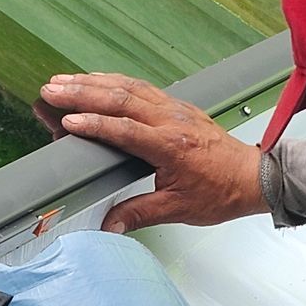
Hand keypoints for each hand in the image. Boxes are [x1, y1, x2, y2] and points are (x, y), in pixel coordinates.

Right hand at [40, 73, 265, 233]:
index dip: (94, 124)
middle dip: (82, 92)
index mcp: (172, 146)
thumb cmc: (222, 192)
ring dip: (94, 81)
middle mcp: (172, 121)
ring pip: (129, 87)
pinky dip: (115, 81)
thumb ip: (138, 213)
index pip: (125, 130)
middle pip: (121, 98)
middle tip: (52, 89)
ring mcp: (175, 109)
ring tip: (63, 80)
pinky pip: (141, 87)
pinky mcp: (177, 106)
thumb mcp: (178, 209)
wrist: (253, 177)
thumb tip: (108, 225)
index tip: (67, 122)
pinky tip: (97, 80)